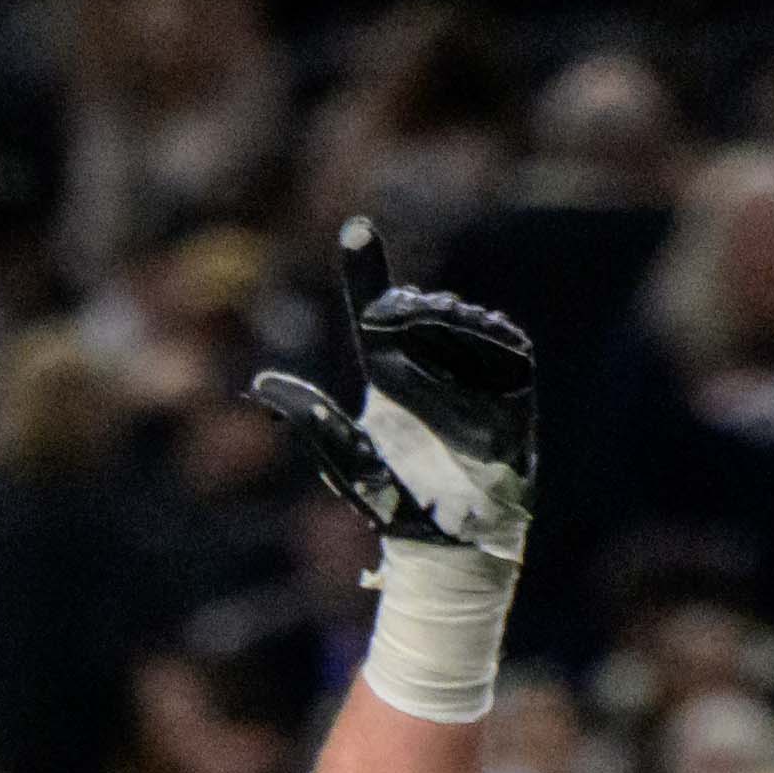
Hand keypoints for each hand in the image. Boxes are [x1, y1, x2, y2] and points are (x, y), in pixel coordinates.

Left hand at [250, 218, 534, 563]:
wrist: (447, 542)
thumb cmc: (394, 502)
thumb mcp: (347, 458)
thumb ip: (312, 418)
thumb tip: (261, 385)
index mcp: (387, 369)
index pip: (375, 308)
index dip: (366, 267)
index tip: (355, 230)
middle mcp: (429, 362)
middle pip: (421, 308)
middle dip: (411, 306)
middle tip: (392, 316)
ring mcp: (472, 372)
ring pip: (464, 321)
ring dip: (448, 319)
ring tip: (431, 329)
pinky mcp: (512, 388)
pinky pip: (507, 348)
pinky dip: (491, 340)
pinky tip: (477, 344)